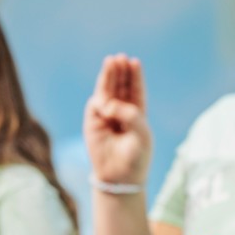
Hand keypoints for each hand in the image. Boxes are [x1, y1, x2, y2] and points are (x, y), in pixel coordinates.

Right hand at [84, 54, 151, 185]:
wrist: (120, 177)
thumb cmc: (136, 157)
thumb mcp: (141, 134)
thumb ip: (130, 115)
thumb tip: (108, 104)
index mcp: (137, 114)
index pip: (136, 90)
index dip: (135, 76)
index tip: (135, 61)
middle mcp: (121, 112)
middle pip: (121, 87)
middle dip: (121, 72)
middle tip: (120, 58)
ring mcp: (106, 116)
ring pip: (107, 92)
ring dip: (109, 77)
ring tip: (111, 61)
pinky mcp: (93, 122)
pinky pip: (96, 104)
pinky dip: (101, 99)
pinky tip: (106, 101)